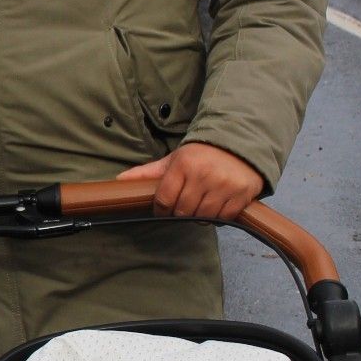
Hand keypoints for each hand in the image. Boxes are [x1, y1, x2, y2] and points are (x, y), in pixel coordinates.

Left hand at [117, 143, 263, 220]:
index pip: (164, 199)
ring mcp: (224, 185)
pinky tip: (216, 205)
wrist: (239, 143)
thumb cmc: (201, 154)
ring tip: (201, 204)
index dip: (162, 209)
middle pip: (183, 211)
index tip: (165, 208)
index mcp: (184, 164)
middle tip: (184, 205)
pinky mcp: (242, 193)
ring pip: (203, 216)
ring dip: (199, 215)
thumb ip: (147, 172)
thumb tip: (118, 181)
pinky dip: (219, 217)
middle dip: (180, 212)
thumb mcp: (174, 160)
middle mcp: (204, 174)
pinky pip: (224, 217)